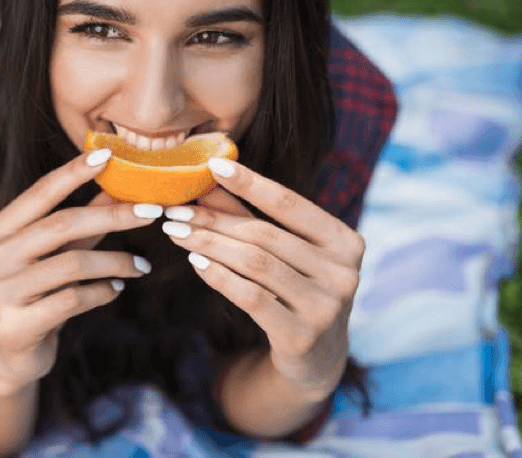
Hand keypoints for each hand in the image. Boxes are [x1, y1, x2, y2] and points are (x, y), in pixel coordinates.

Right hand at [0, 150, 158, 395]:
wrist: (13, 351)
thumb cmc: (41, 288)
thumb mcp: (61, 249)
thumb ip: (85, 216)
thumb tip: (120, 179)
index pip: (39, 193)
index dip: (73, 173)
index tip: (107, 154)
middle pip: (61, 225)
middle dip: (113, 215)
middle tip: (153, 211)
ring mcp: (0, 293)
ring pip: (71, 265)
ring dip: (116, 261)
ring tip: (142, 265)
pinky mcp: (16, 326)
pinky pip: (72, 300)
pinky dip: (102, 292)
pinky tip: (118, 288)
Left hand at [163, 160, 363, 396]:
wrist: (315, 356)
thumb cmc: (295, 289)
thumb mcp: (281, 250)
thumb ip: (249, 215)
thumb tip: (209, 177)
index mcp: (345, 242)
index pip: (290, 204)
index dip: (250, 183)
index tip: (212, 165)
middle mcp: (343, 273)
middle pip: (264, 236)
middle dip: (213, 220)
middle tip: (175, 210)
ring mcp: (326, 307)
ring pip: (254, 264)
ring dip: (208, 244)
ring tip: (176, 232)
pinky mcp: (301, 337)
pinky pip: (250, 297)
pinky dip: (218, 276)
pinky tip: (194, 262)